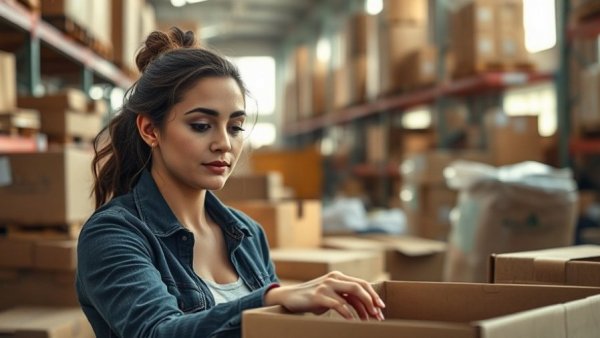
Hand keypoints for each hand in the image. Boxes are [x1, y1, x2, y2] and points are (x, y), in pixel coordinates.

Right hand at [264, 271, 384, 320]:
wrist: (290, 297)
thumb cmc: (313, 298)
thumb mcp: (331, 294)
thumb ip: (345, 296)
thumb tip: (366, 308)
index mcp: (339, 277)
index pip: (362, 284)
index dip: (373, 295)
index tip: (381, 308)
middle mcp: (334, 278)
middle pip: (360, 287)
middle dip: (372, 301)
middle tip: (378, 315)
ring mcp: (326, 286)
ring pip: (351, 294)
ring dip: (363, 309)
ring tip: (368, 320)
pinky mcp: (318, 295)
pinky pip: (338, 304)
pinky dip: (348, 314)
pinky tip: (352, 321)